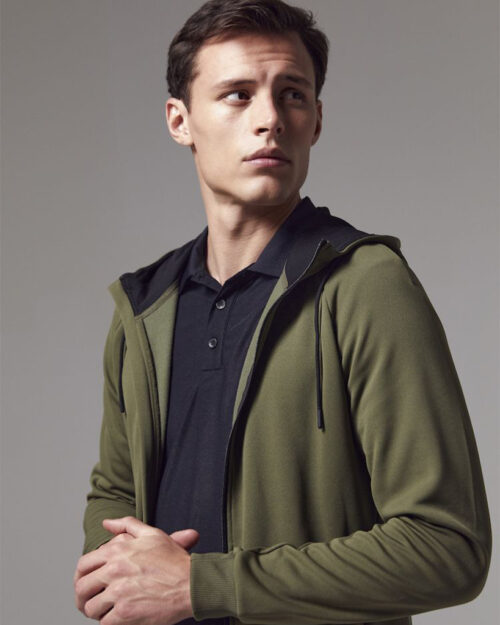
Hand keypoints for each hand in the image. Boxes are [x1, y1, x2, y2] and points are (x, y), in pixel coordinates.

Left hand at [74, 516, 199, 624]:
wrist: (191, 583)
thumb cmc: (174, 560)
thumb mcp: (152, 534)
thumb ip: (126, 525)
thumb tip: (106, 523)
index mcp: (117, 550)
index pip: (83, 565)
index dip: (80, 577)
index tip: (86, 584)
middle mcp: (114, 570)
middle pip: (82, 588)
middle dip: (83, 597)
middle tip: (92, 601)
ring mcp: (119, 593)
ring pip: (91, 608)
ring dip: (97, 611)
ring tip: (107, 610)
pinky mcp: (125, 613)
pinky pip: (104, 623)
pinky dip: (110, 623)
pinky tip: (119, 618)